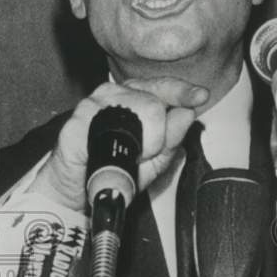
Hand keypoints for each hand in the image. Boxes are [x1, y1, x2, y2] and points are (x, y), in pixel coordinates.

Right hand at [30, 77, 207, 212]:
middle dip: (159, 137)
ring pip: (141, 110)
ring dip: (145, 144)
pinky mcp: (78, 119)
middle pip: (156, 102)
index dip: (182, 91)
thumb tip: (187, 113)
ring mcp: (93, 103)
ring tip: (129, 158)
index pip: (162, 85)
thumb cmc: (113, 171)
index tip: (200, 96)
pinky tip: (111, 156)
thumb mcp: (153, 159)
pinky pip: (113, 130)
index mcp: (133, 97)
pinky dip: (120, 150)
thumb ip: (173, 137)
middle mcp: (113, 93)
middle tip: (144, 155)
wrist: (76, 191)